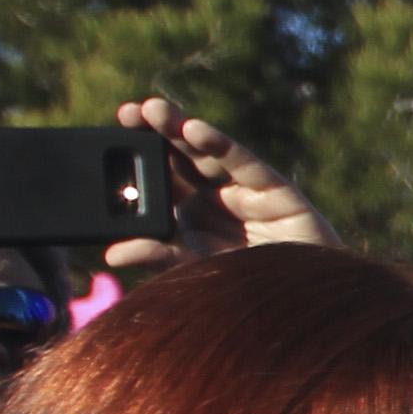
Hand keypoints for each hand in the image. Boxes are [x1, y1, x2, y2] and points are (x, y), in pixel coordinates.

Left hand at [105, 96, 338, 268]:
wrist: (302, 303)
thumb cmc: (250, 289)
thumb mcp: (195, 271)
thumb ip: (157, 257)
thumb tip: (110, 255)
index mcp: (190, 213)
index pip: (159, 175)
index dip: (137, 154)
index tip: (110, 135)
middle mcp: (215, 196)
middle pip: (179, 156)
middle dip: (155, 132)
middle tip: (128, 111)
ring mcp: (244, 190)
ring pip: (208, 152)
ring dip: (181, 129)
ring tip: (153, 111)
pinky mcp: (274, 189)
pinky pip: (244, 163)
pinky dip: (221, 145)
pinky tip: (196, 130)